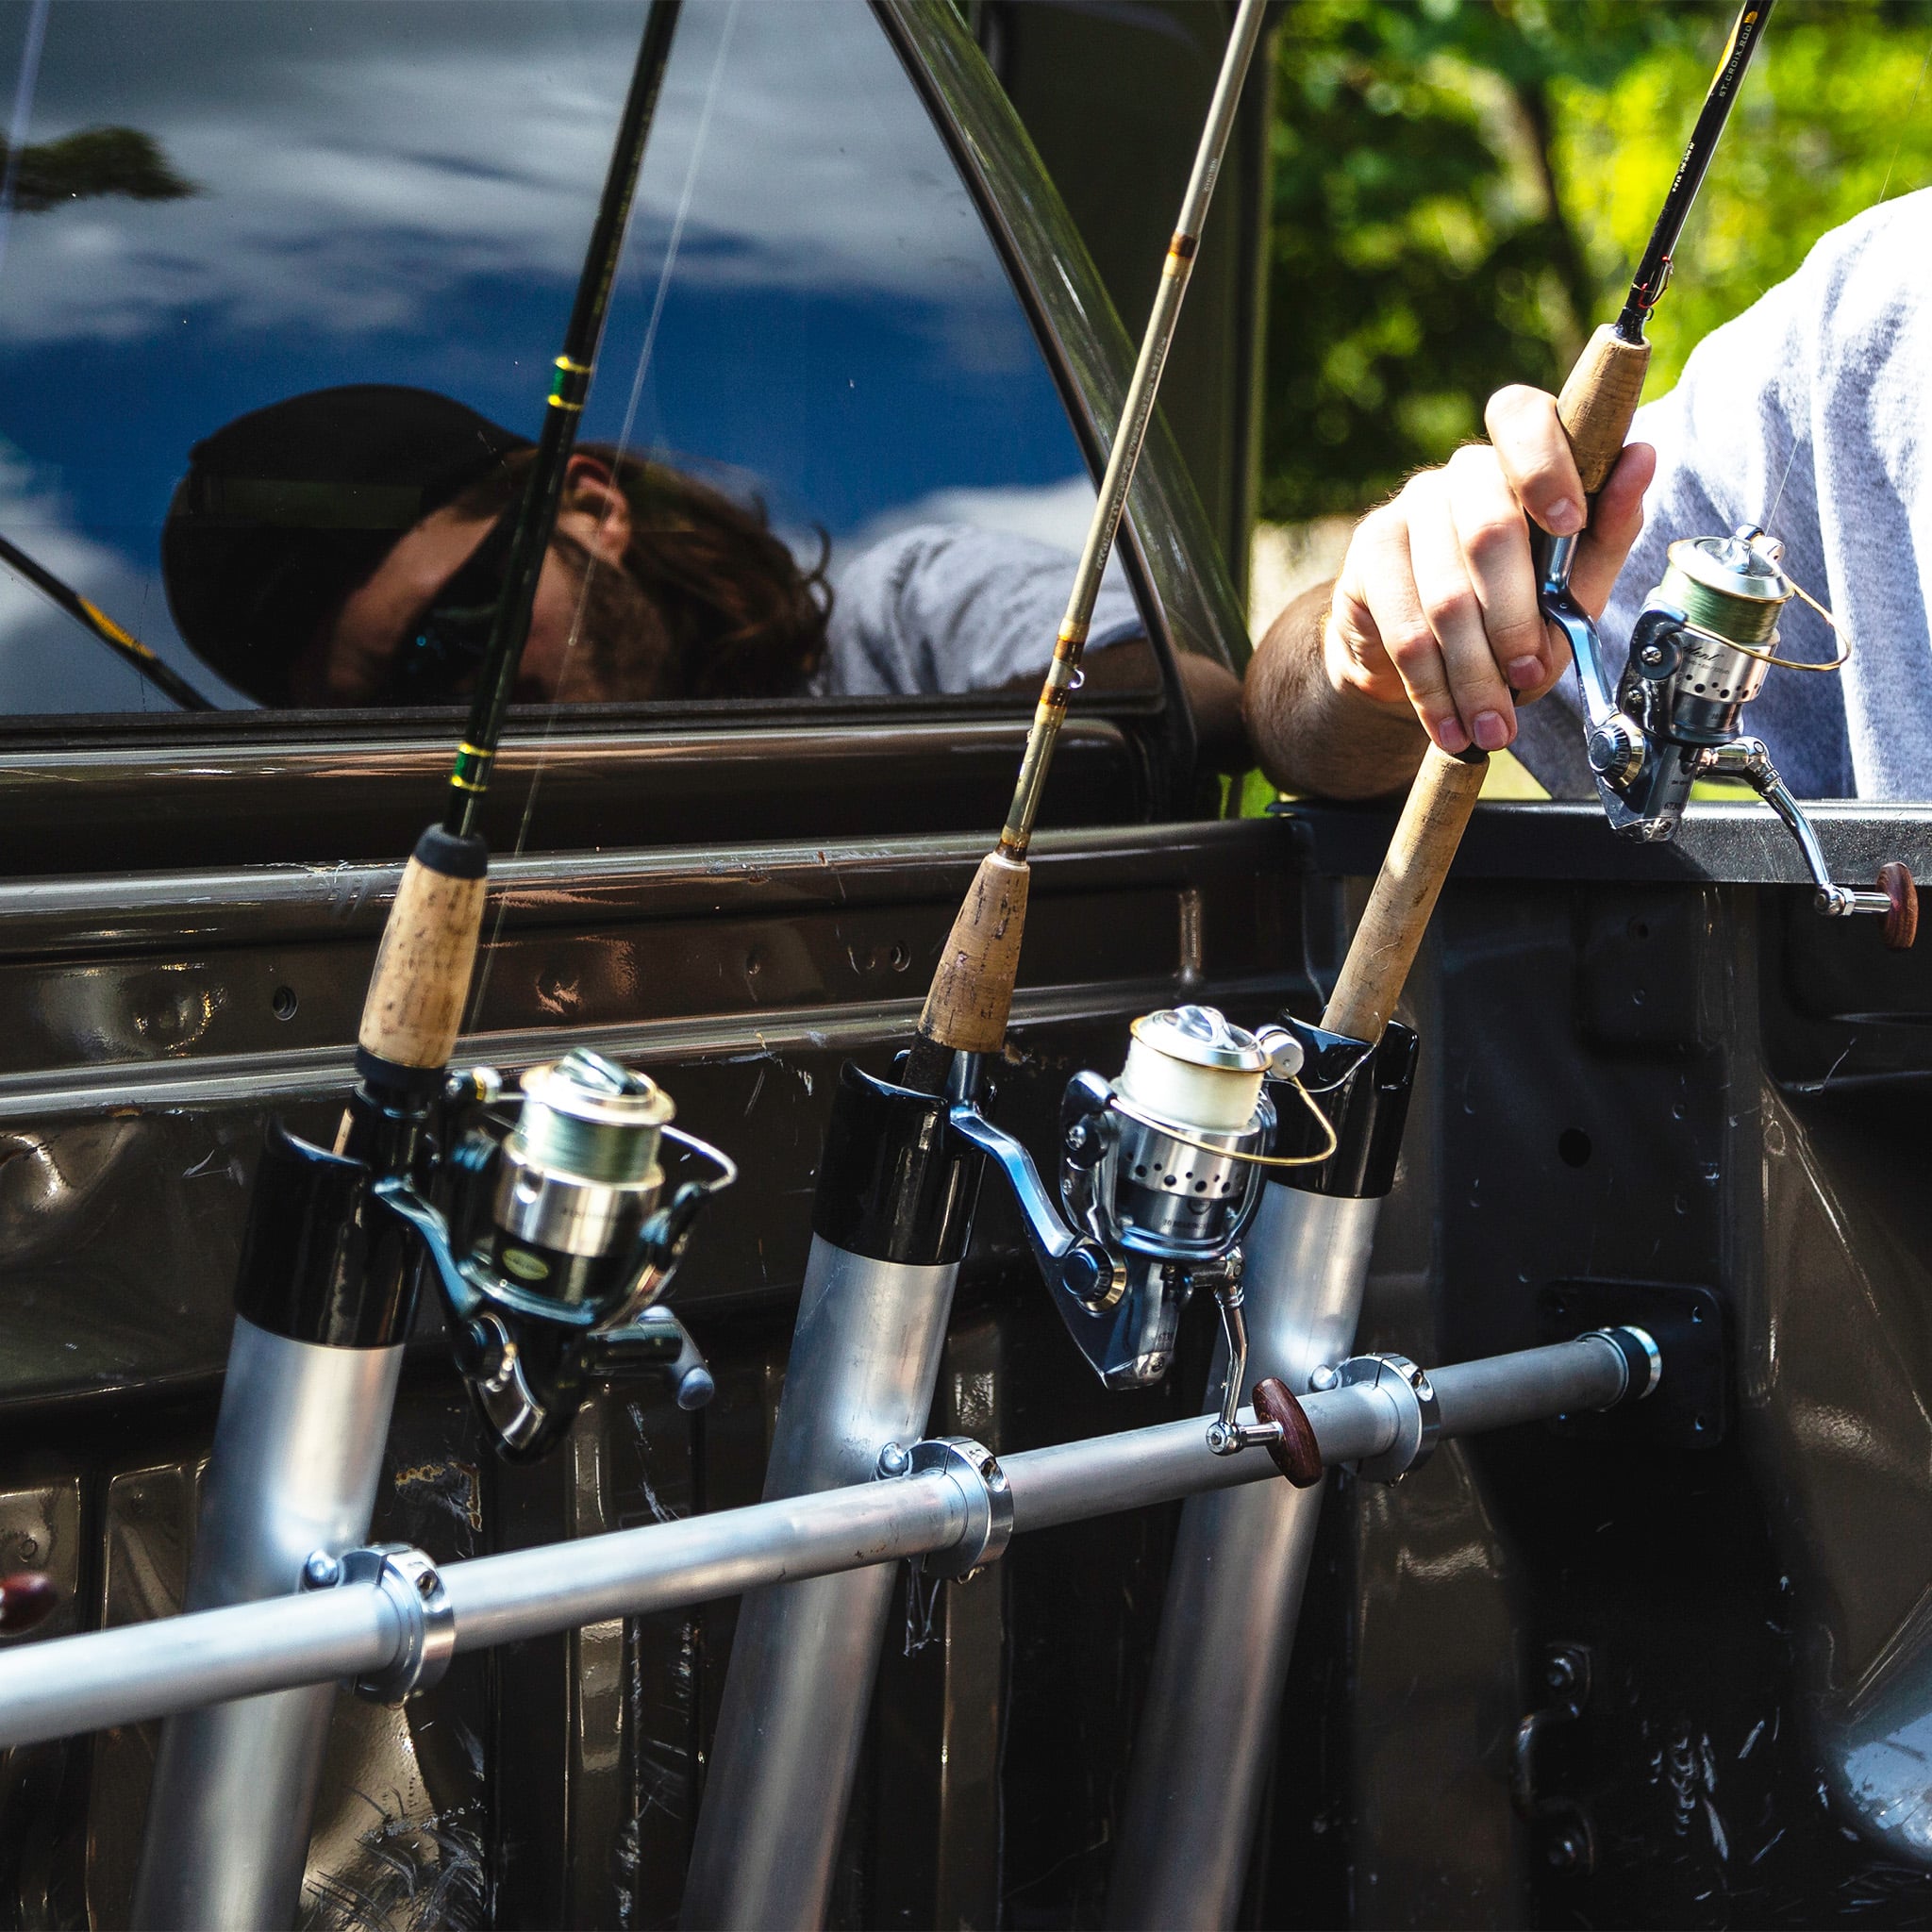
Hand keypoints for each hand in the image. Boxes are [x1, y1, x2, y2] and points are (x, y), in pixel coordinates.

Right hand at [1323, 387, 1656, 755]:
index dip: (1545, 466)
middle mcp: (1464, 472)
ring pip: (1445, 595)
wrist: (1421, 664)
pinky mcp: (1369, 552)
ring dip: (1473, 673)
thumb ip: (1609, 534)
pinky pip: (1404, 627)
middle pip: (1488, 530)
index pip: (1525, 419)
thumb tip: (1641, 456)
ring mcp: (1409, 507)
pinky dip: (1431, 687)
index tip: (1569, 523)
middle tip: (1529, 673)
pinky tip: (1449, 722)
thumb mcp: (1573, 587)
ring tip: (1493, 723)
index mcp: (1522, 459)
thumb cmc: (1510, 616)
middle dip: (1514, 620)